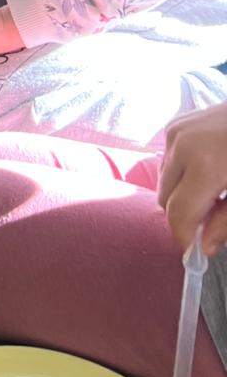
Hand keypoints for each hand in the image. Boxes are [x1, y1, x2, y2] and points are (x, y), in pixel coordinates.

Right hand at [159, 103, 226, 256]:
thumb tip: (204, 247)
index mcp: (205, 165)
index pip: (178, 214)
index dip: (185, 238)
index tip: (196, 253)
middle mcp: (182, 146)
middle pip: (165, 200)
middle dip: (184, 216)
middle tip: (212, 219)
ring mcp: (176, 132)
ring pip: (163, 181)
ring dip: (181, 195)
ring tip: (213, 194)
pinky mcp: (175, 124)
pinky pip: (168, 161)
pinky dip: (182, 174)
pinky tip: (207, 172)